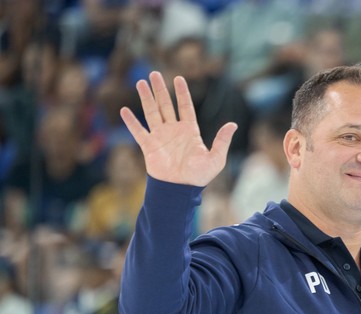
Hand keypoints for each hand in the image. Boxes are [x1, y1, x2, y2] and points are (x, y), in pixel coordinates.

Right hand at [120, 71, 236, 186]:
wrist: (181, 190)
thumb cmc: (200, 176)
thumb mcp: (216, 158)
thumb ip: (222, 140)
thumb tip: (233, 124)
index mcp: (190, 131)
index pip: (185, 107)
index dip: (182, 93)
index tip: (179, 78)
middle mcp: (174, 131)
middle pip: (165, 105)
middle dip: (160, 89)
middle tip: (154, 73)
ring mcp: (160, 137)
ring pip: (151, 113)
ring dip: (146, 98)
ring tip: (141, 82)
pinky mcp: (149, 146)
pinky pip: (138, 132)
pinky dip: (131, 122)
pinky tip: (124, 110)